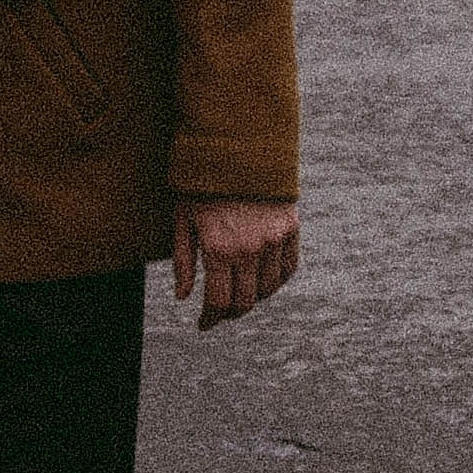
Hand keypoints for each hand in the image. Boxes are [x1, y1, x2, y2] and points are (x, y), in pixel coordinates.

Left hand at [173, 196, 298, 328]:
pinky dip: (276, 281)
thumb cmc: (201, 183)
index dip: (210, 319)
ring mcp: (274, 240)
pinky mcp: (290, 229)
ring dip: (253, 298)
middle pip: (245, 302)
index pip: (219, 302)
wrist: (237, 148)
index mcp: (219, 249)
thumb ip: (183, 261)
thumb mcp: (182, 219)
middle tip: (221, 313)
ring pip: (268, 289)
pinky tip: (263, 281)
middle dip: (230, 313)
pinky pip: (288, 269)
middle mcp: (250, 249)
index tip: (204, 324)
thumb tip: (183, 298)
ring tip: (239, 295)